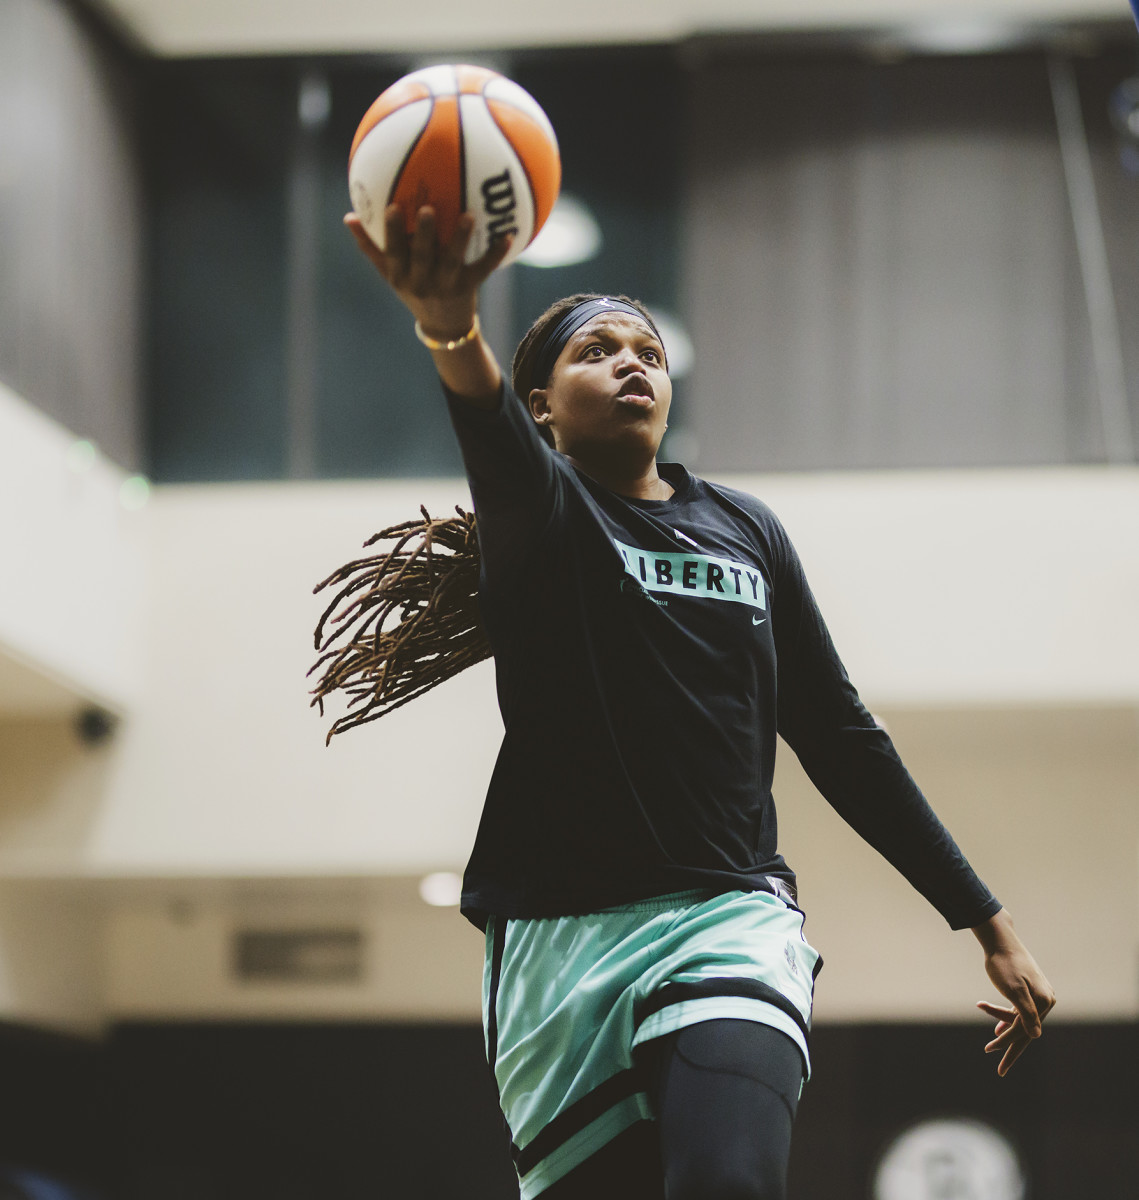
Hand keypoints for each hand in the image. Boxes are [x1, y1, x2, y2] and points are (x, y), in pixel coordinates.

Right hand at [345, 204, 511, 338]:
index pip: (393, 252)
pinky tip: (507, 236)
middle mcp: (422, 283)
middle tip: (427, 209)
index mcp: (400, 276)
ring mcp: (446, 286)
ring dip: (460, 238)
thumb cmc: (413, 289)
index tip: (392, 207)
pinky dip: (496, 254)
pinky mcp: (469, 288)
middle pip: (422, 257)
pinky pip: (483, 269)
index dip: (392, 232)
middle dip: (424, 234)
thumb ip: (370, 247)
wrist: (443, 326)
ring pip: (453, 261)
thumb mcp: (390, 274)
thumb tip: (348, 216)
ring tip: (468, 216)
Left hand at [972, 909, 1055, 1075]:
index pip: (1025, 1031)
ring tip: (991, 1044)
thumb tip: (1036, 1037)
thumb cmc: (1004, 964)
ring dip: (1004, 1028)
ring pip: (1020, 1019)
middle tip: (1000, 1070)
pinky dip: (1006, 1017)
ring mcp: (1039, 994)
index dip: (1008, 1046)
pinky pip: (1019, 1010)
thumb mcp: (1013, 990)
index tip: (992, 1056)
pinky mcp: (1030, 989)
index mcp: (1044, 1002)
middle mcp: (1046, 1000)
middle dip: (1010, 1047)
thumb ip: (1025, 1014)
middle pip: (1026, 1030)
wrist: (1000, 940)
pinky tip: (998, 1026)